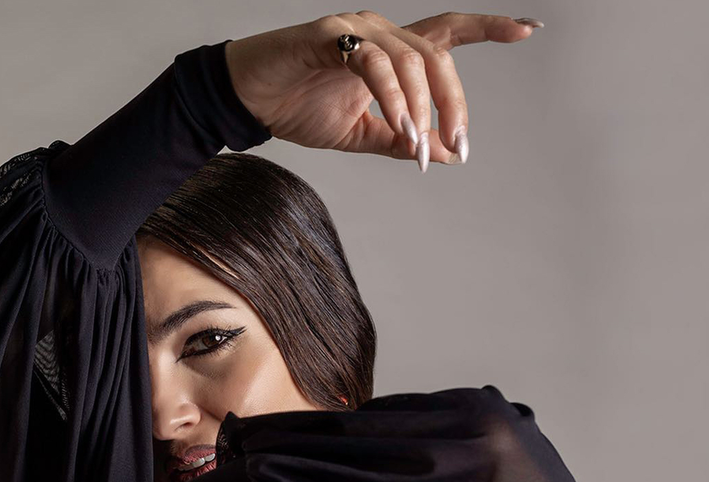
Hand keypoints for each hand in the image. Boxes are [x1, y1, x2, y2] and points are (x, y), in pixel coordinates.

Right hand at [224, 11, 542, 170]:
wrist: (248, 100)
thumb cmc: (300, 107)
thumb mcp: (361, 134)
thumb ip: (402, 140)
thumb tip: (449, 154)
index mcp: (390, 52)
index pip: (447, 35)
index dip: (490, 29)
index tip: (530, 30)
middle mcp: (380, 32)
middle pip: (438, 56)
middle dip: (454, 104)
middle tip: (456, 147)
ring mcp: (356, 30)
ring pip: (410, 61)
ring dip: (420, 111)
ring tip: (419, 150)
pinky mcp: (329, 36)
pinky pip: (373, 63)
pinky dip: (391, 97)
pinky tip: (397, 126)